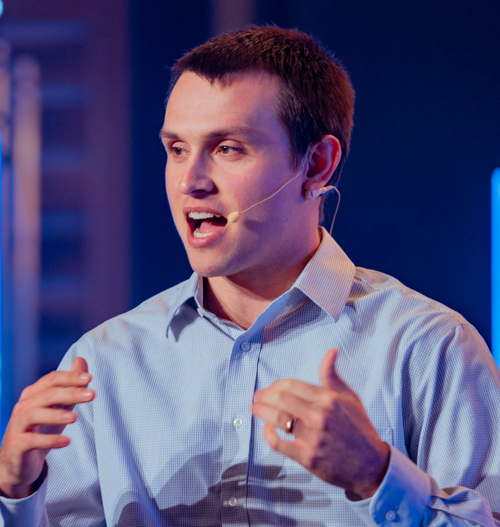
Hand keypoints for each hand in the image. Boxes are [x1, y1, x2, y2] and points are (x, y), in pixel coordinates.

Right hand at [0, 357, 94, 498]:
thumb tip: (81, 360)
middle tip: (91, 395)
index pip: (52, 379)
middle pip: (47, 395)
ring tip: (75, 418)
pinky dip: (49, 440)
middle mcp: (23, 406)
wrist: (19, 462)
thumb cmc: (41, 428)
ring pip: (34, 414)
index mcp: (33, 393)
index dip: (70, 377)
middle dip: (70, 393)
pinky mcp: (16, 445)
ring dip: (56, 415)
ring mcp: (18, 425)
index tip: (89, 378)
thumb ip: (70, 385)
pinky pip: (31, 440)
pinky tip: (66, 441)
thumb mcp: (59, 405)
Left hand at [251, 348, 389, 499]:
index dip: (276, 385)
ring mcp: (313, 437)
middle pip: (281, 399)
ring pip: (277, 419)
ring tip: (254, 409)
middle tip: (257, 396)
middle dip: (264, 396)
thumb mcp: (350, 398)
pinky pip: (280, 444)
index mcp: (328, 399)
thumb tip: (331, 351)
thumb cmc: (360, 429)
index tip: (270, 388)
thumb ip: (333, 376)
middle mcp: (320, 416)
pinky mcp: (308, 457)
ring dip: (261, 411)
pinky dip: (269, 435)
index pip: (292, 385)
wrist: (372, 465)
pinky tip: (266, 429)